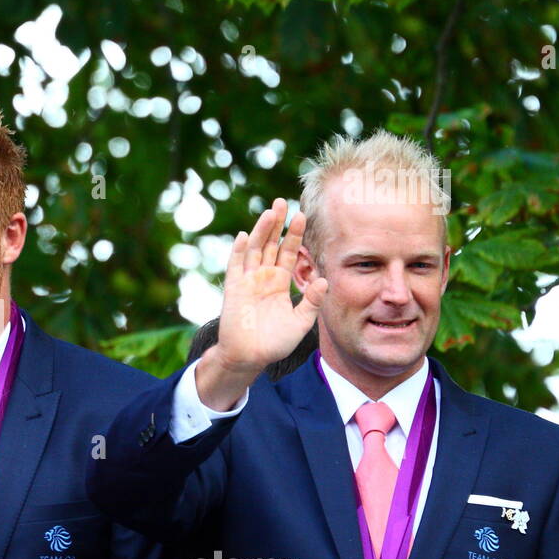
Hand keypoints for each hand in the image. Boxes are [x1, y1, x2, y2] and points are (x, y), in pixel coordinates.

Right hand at [196, 198, 327, 409]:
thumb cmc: (275, 342)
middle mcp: (263, 277)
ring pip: (254, 249)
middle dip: (276, 223)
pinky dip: (239, 251)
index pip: (288, 252)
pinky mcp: (234, 290)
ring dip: (261, 230)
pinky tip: (244, 236)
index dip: (294, 234)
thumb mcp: (301, 322)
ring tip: (270, 212)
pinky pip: (235, 267)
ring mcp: (247, 281)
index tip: (302, 214)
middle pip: (270, 243)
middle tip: (283, 201)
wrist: (250, 357)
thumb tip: (324, 279)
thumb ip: (312, 301)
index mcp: (279, 282)